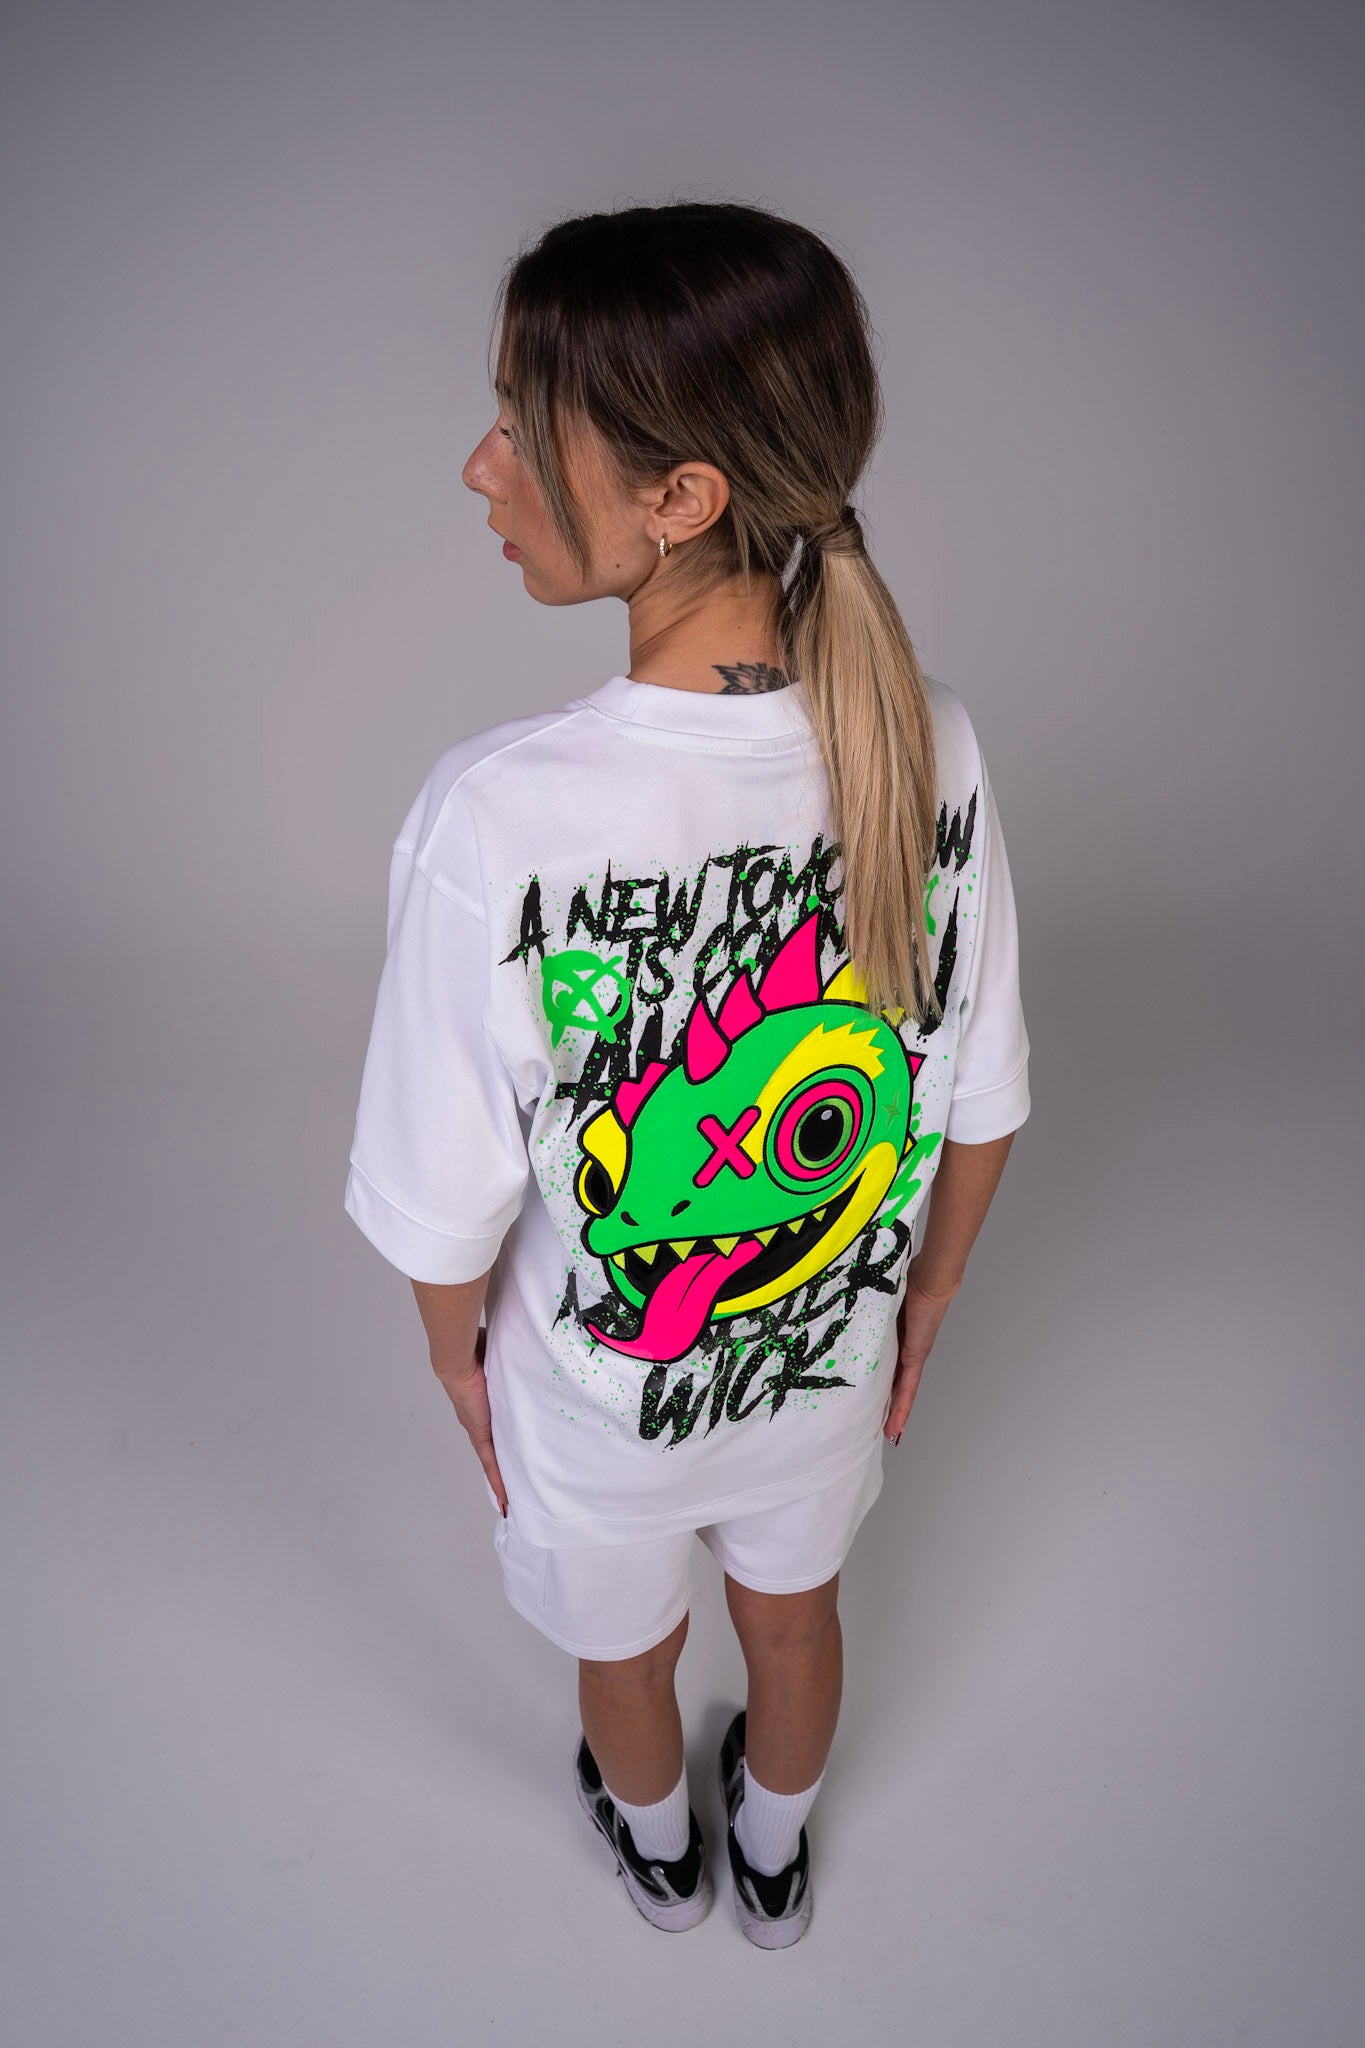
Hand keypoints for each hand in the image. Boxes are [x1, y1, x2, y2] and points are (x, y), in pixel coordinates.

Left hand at [431, 1326, 508, 1514]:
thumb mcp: (501, 1365)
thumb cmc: (478, 1352)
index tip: (507, 1455)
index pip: (493, 1430)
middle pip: (493, 1449)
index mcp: (483, 1405)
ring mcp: (478, 1430)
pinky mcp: (480, 1436)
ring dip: (501, 1478)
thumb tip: (526, 1354)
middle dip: (501, 1467)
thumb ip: (511, 1367)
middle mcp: (479, 1420)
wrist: (459, 1361)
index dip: (500, 1443)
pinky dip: (497, 1481)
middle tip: (513, 1486)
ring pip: (492, 1460)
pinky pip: (490, 1464)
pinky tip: (505, 1499)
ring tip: (511, 1499)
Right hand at [883, 1256, 959, 1442]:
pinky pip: (908, 1386)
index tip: (879, 1400)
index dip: (886, 1385)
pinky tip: (898, 1422)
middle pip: (899, 1384)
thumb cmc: (909, 1281)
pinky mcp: (916, 1355)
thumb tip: (852, 1304)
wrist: (931, 1279)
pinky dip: (903, 1405)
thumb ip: (872, 1310)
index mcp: (902, 1339)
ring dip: (897, 1412)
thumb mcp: (884, 1303)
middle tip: (886, 1427)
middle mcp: (911, 1350)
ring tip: (891, 1433)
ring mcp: (915, 1354)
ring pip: (904, 1391)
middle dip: (892, 1406)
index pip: (892, 1368)